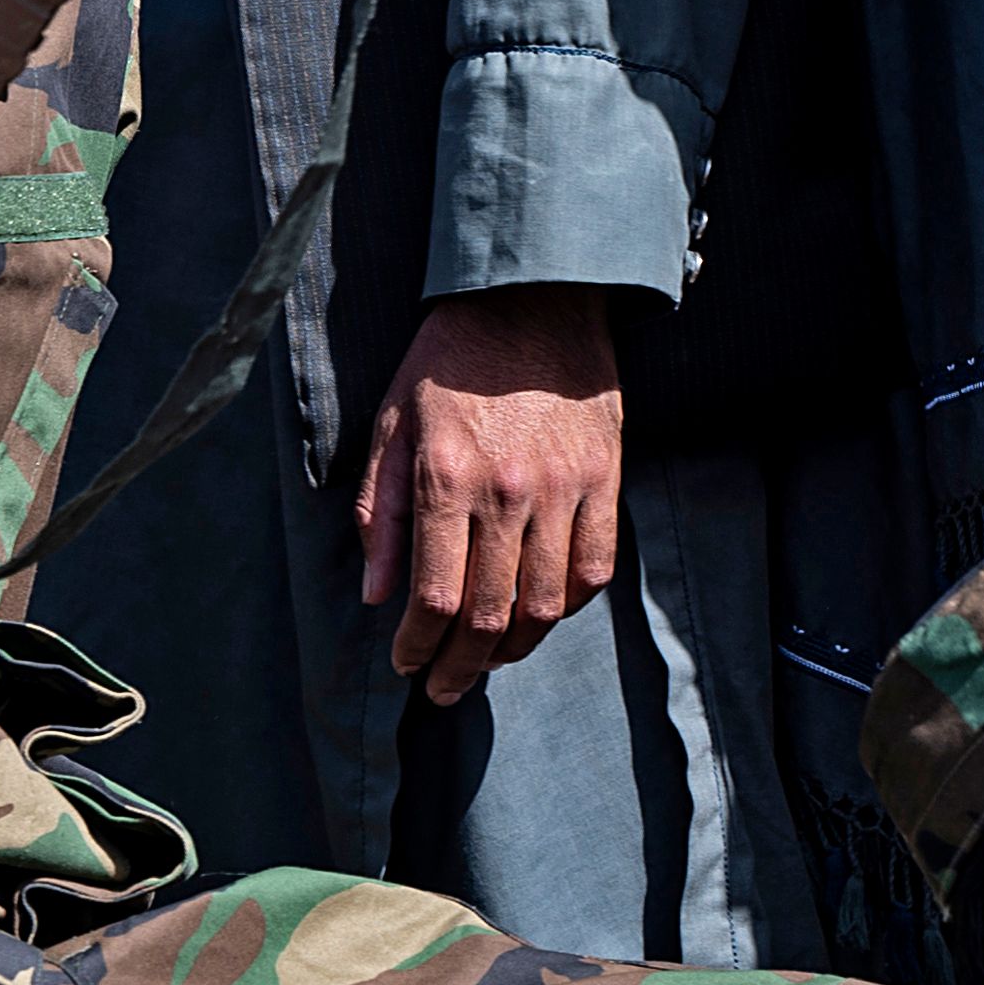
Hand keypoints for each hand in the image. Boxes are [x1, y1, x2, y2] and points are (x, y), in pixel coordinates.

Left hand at [361, 282, 624, 702]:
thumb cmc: (450, 360)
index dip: (418, 647)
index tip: (407, 664)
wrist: (533, 296)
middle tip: (443, 688)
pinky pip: (595, 569)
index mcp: (445, 477)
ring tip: (490, 660)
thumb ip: (380, 513)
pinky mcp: (606, 479)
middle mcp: (506, 491)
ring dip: (515, 650)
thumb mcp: (392, 423)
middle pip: (490, 615)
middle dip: (460, 667)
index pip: (434, 596)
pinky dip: (568, 607)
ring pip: (546, 605)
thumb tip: (378, 595)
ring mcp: (564, 488)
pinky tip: (541, 613)